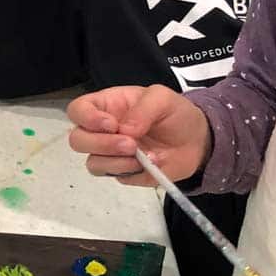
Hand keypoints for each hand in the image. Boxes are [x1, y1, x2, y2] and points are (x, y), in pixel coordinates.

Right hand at [67, 85, 211, 184]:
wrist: (197, 142)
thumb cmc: (175, 114)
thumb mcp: (162, 99)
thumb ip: (143, 109)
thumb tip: (124, 130)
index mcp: (107, 106)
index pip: (78, 110)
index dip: (86, 118)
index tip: (111, 125)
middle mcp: (102, 131)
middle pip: (77, 140)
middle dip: (101, 144)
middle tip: (130, 145)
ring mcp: (110, 154)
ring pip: (92, 162)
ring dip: (115, 161)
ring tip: (140, 157)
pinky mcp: (123, 172)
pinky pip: (114, 176)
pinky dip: (129, 172)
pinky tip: (148, 165)